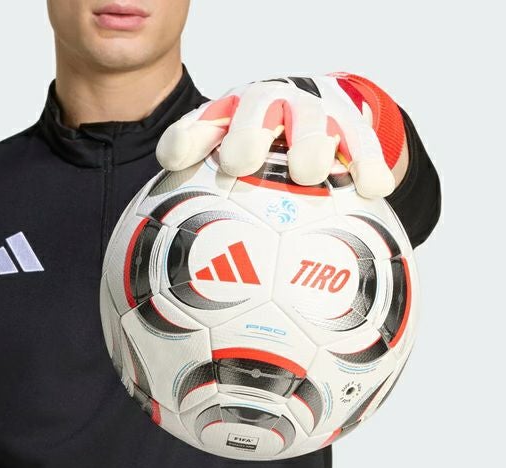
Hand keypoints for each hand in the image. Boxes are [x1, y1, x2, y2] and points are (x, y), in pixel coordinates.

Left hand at [156, 73, 406, 197]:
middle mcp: (266, 108)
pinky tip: (374, 189)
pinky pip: (362, 140)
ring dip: (309, 142)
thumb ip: (197, 219)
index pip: (199, 126)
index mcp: (228, 120)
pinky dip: (367, 162)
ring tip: (309, 173)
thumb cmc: (258, 162)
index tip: (176, 160)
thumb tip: (170, 281)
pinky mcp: (350, 121)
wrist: (313, 114)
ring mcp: (309, 111)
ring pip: (311, 120)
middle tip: (241, 161)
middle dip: (247, 132)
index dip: (186, 139)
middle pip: (255, 110)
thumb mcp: (224, 180)